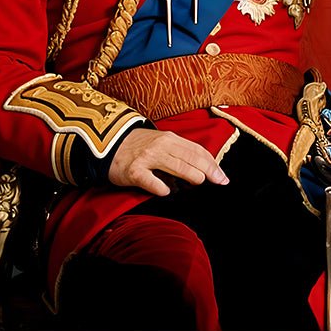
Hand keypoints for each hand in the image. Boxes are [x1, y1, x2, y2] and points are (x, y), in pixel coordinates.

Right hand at [108, 128, 229, 196]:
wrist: (107, 144)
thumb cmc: (139, 146)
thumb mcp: (161, 142)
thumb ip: (180, 152)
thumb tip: (205, 168)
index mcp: (170, 138)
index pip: (197, 151)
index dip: (213, 164)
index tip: (223, 177)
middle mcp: (161, 146)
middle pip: (192, 159)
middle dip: (209, 171)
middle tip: (218, 182)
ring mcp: (147, 158)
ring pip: (178, 168)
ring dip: (191, 177)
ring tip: (197, 183)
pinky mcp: (134, 172)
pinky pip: (153, 182)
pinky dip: (163, 189)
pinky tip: (167, 192)